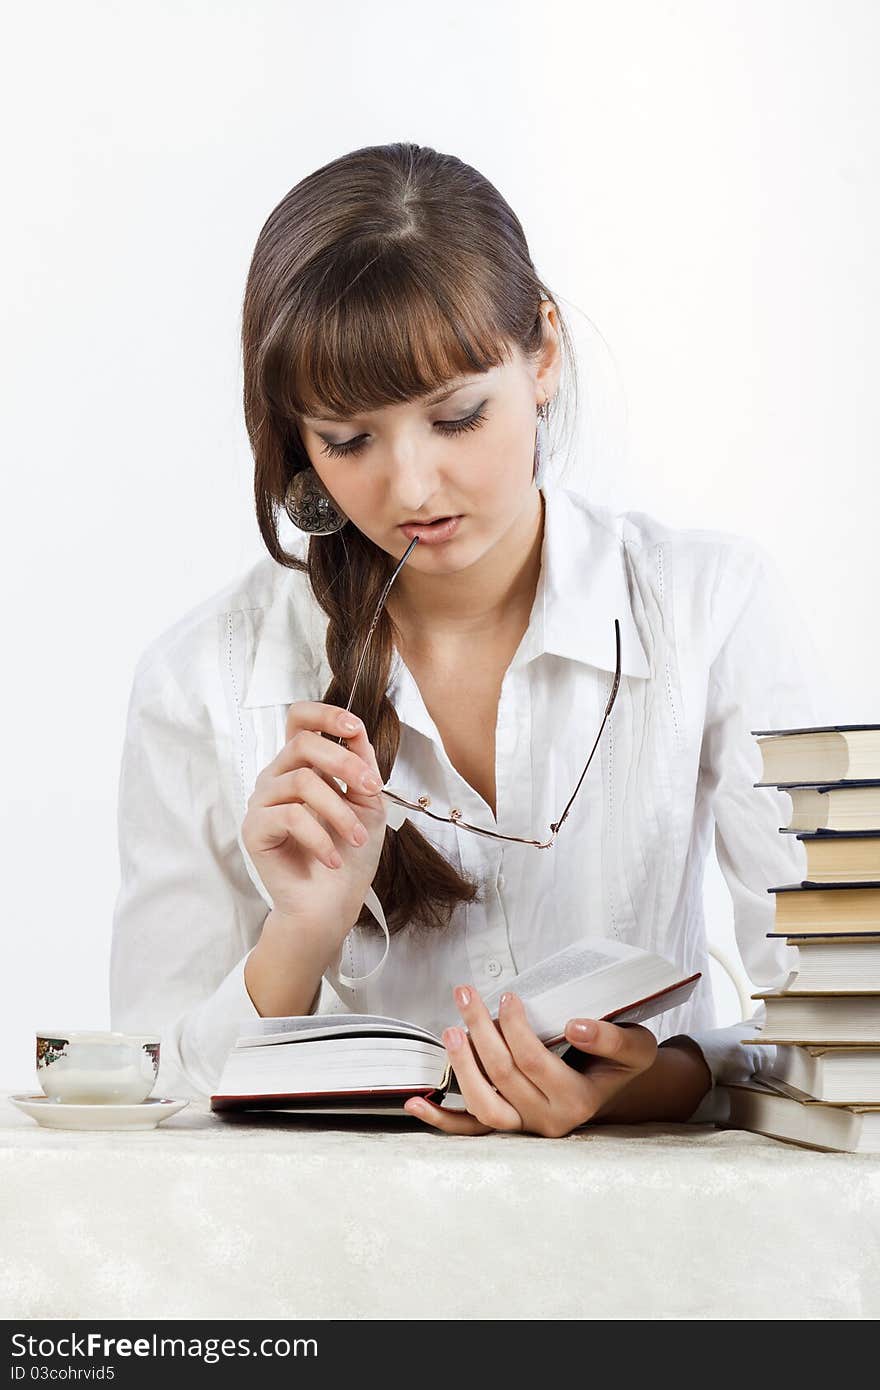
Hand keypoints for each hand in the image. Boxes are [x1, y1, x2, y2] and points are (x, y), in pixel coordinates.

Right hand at [240, 701, 388, 945]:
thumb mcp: (367, 802)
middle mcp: (278, 778)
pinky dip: (319, 837)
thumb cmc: (349, 853)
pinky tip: (333, 857)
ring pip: (302, 782)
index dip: (325, 714)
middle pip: (302, 743)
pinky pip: (289, 816)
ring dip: (340, 811)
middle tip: (371, 789)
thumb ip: (361, 765)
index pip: (299, 720)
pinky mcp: (255, 829)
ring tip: (357, 837)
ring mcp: (263, 802)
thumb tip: (357, 729)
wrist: (332, 904)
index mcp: (302, 766)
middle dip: (344, 762)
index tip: (355, 728)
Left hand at [403, 985, 657, 1136]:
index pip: (534, 1062)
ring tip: (451, 1030)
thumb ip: (611, 1037)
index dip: (515, 1028)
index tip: (509, 994)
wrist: (612, 1086)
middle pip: (503, 1075)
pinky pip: (470, 1129)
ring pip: (482, 1104)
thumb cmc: (618, 1061)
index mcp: (577, 1101)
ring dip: (461, 1066)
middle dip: (480, 1030)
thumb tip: (575, 1025)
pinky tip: (416, 1102)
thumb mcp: (634, 1046)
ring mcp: (523, 1126)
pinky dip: (441, 1118)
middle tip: (466, 994)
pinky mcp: (506, 1126)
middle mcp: (548, 1120)